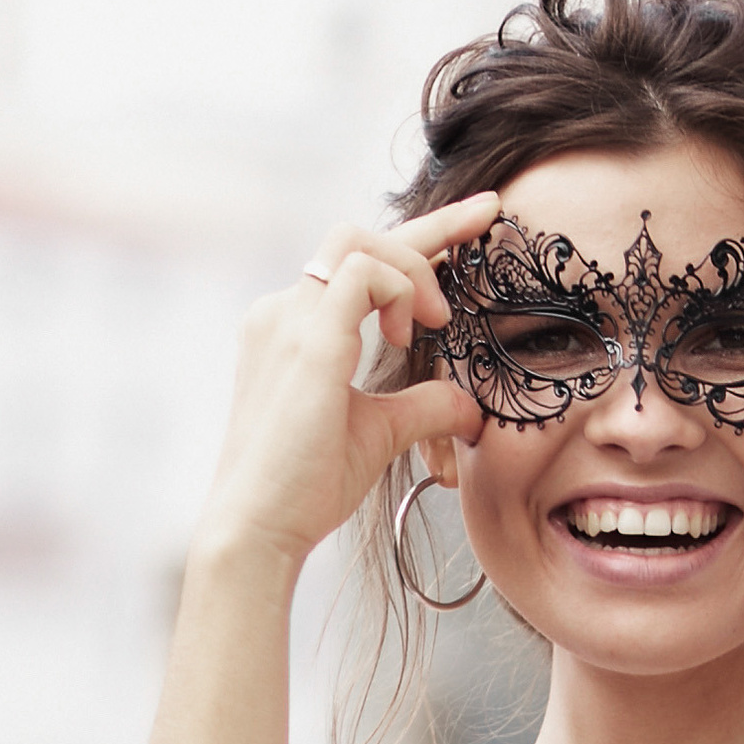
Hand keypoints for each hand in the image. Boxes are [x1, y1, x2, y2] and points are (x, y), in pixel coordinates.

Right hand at [198, 196, 498, 576]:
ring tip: (432, 328)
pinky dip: (399, 291)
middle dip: (433, 226)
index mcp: (294, 328)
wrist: (258, 525)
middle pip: (357, 234)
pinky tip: (410, 337)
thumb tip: (471, 407)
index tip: (480, 218)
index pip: (357, 261)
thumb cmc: (306, 486)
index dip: (423, 234)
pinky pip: (360, 275)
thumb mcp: (379, 433)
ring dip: (412, 273)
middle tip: (485, 233)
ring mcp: (289, 321)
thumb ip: (423, 407)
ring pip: (358, 243)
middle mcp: (284, 312)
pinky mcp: (306, 341)